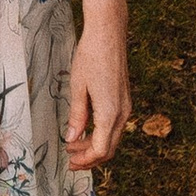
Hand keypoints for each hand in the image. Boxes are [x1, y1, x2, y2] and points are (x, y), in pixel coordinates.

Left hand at [65, 23, 128, 170]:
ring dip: (95, 146)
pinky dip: (101, 134)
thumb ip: (77, 116)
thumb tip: (73, 139)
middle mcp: (122, 113)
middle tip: (70, 160)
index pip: (101, 150)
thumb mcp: (78, 87)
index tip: (70, 161)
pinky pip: (114, 126)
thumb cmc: (91, 56)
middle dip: (90, 158)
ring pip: (113, 138)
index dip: (85, 160)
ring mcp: (126, 106)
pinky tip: (86, 130)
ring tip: (74, 146)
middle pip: (109, 148)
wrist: (109, 33)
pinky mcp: (124, 100)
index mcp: (110, 112)